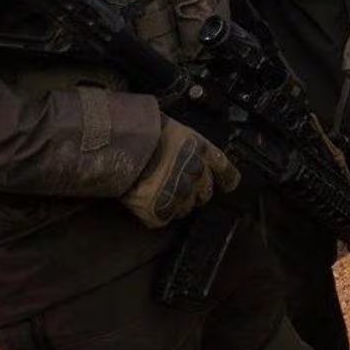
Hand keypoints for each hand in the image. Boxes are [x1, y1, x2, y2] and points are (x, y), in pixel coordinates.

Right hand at [119, 119, 239, 227]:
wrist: (122, 144)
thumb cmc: (146, 131)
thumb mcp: (179, 131)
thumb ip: (192, 149)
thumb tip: (193, 158)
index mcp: (203, 152)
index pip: (226, 172)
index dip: (227, 180)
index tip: (227, 185)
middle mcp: (197, 175)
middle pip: (205, 194)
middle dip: (196, 192)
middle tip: (177, 185)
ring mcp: (179, 195)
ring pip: (185, 209)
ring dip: (175, 203)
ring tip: (157, 190)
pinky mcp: (160, 212)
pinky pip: (162, 219)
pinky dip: (154, 213)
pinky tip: (145, 200)